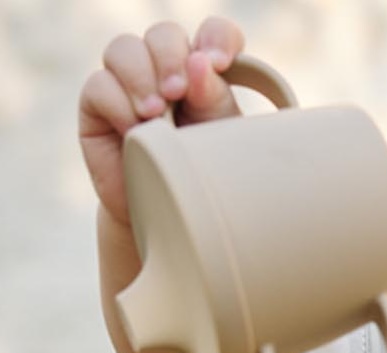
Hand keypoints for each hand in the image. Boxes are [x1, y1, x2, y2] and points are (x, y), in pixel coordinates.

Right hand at [78, 17, 244, 223]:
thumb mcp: (219, 138)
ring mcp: (127, 83)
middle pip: (163, 35)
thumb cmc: (202, 174)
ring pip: (124, 49)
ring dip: (140, 75)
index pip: (213, 33)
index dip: (217, 38)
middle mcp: (163, 69)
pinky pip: (100, 85)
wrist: (168, 215)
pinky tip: (134, 128)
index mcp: (203, 72)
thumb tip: (201, 63)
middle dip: (171, 57)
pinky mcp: (98, 104)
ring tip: (154, 113)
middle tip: (179, 93)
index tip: (219, 63)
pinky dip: (118, 102)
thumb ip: (215, 99)